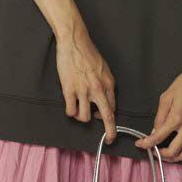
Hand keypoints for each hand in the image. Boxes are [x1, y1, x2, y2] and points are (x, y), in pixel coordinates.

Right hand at [56, 25, 116, 141]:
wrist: (74, 42)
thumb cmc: (88, 54)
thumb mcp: (104, 69)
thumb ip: (105, 85)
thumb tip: (104, 100)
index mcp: (108, 83)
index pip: (113, 107)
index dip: (109, 117)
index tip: (106, 121)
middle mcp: (98, 89)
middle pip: (107, 116)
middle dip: (110, 132)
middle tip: (110, 139)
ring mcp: (83, 90)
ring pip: (85, 117)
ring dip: (82, 117)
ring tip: (78, 111)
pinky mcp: (69, 90)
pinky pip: (71, 111)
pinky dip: (70, 112)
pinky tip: (70, 107)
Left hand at [134, 59, 181, 161]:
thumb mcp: (166, 97)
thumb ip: (159, 117)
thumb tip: (155, 131)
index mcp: (176, 118)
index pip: (158, 138)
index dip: (146, 144)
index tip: (140, 144)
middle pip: (173, 151)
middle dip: (160, 155)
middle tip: (154, 151)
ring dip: (174, 159)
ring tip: (166, 155)